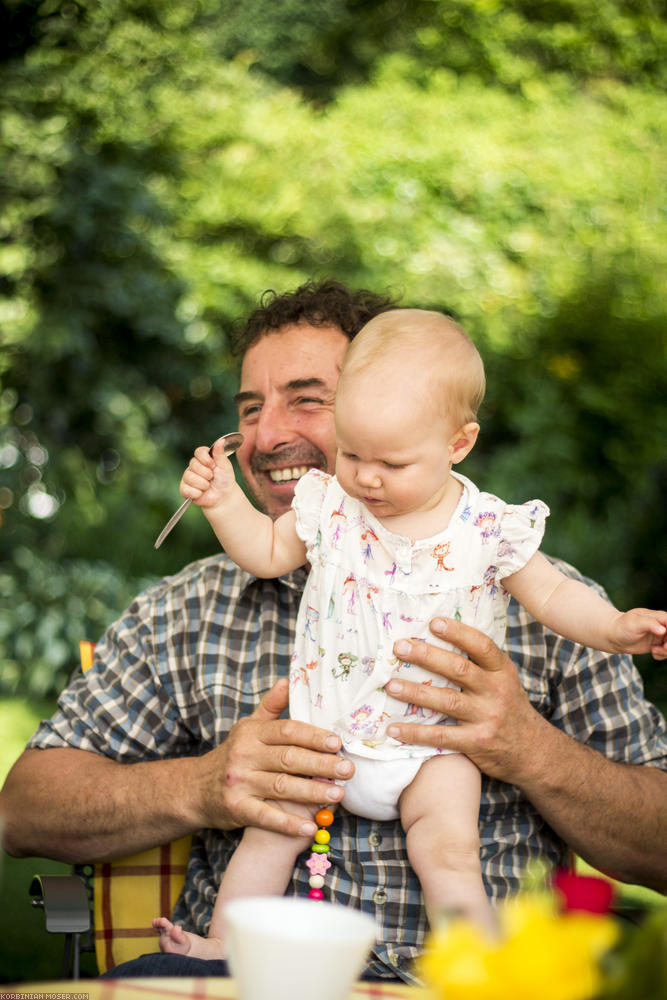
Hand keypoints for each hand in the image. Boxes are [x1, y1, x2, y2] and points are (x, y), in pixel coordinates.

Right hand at [180, 439, 236, 507]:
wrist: (223, 497)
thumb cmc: (224, 480)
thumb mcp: (225, 466)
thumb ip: (220, 454)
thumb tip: (221, 441)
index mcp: (204, 458)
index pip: (199, 452)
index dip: (205, 459)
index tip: (212, 465)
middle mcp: (194, 465)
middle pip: (193, 464)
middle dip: (206, 474)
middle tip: (212, 478)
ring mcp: (188, 476)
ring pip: (189, 477)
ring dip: (203, 484)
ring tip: (208, 486)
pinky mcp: (184, 488)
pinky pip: (185, 489)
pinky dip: (197, 493)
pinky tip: (201, 493)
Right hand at [197, 679, 353, 836]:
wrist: (195, 788)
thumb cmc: (233, 754)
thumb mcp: (248, 726)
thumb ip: (271, 705)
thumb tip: (289, 680)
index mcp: (251, 733)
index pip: (287, 731)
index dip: (313, 736)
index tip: (337, 743)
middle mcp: (244, 756)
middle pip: (289, 758)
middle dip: (321, 764)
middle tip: (347, 770)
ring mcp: (240, 783)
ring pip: (283, 787)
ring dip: (313, 792)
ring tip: (339, 794)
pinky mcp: (237, 809)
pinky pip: (267, 817)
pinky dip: (289, 823)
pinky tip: (311, 826)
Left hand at [384, 617, 546, 784]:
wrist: (533, 752)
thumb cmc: (508, 708)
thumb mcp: (504, 681)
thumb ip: (479, 663)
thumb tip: (439, 637)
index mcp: (501, 671)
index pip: (481, 646)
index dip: (458, 633)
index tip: (434, 623)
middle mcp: (495, 692)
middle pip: (459, 669)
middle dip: (427, 656)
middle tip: (400, 647)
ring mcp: (486, 718)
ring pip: (447, 701)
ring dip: (416, 692)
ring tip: (391, 685)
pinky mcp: (476, 743)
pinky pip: (441, 736)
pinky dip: (415, 733)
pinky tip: (394, 728)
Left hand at [611, 608, 666, 659]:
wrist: (614, 636)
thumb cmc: (622, 626)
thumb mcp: (635, 623)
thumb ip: (649, 624)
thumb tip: (663, 630)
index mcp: (660, 617)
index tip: (665, 642)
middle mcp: (663, 626)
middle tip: (662, 648)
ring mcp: (661, 636)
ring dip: (666, 651)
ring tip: (654, 650)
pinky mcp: (658, 645)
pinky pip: (666, 653)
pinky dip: (662, 655)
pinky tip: (653, 652)